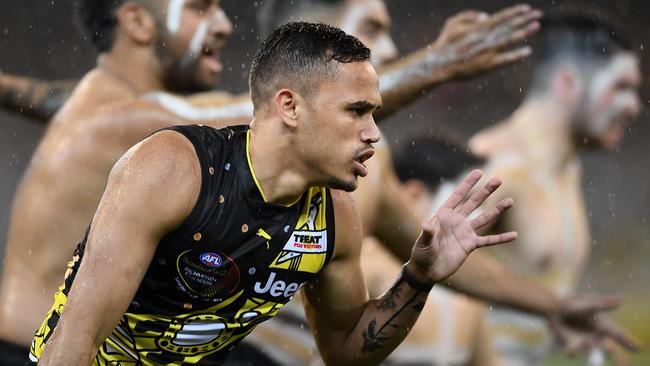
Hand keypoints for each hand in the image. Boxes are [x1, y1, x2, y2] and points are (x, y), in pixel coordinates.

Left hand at [407, 169, 516, 283]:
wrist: (427, 271)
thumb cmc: (421, 254)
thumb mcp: (423, 243)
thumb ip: (427, 233)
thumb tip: (426, 224)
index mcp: (444, 215)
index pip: (457, 196)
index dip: (468, 184)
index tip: (479, 172)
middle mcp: (456, 221)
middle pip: (474, 203)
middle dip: (485, 191)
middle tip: (499, 179)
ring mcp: (465, 232)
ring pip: (484, 218)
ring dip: (497, 210)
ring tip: (511, 200)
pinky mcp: (470, 245)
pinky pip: (488, 240)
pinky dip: (501, 238)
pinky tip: (514, 235)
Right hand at [433, 4, 541, 78]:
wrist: (440, 64)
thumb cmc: (445, 42)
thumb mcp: (453, 22)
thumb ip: (470, 15)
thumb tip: (487, 15)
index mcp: (479, 27)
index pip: (502, 17)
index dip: (516, 12)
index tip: (528, 8)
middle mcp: (486, 37)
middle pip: (510, 26)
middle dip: (526, 19)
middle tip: (539, 15)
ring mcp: (488, 51)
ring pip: (510, 39)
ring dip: (524, 32)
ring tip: (537, 26)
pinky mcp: (487, 65)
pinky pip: (505, 59)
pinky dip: (516, 55)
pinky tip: (527, 51)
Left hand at [549, 295, 639, 364]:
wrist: (552, 309)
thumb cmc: (573, 304)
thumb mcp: (587, 304)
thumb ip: (602, 304)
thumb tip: (621, 300)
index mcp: (603, 325)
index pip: (619, 334)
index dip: (629, 341)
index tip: (639, 348)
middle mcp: (597, 337)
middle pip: (611, 350)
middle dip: (619, 359)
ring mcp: (585, 343)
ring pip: (591, 352)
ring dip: (589, 350)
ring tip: (586, 343)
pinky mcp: (571, 346)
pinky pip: (573, 352)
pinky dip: (572, 350)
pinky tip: (570, 350)